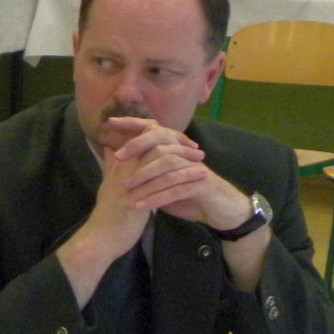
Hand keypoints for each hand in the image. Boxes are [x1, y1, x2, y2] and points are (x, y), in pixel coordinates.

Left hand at [108, 116, 249, 229]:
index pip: (154, 129)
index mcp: (176, 150)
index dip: (134, 123)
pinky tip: (141, 205)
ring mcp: (196, 168)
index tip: (111, 122)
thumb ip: (140, 168)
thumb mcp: (160, 182)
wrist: (222, 211)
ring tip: (125, 188)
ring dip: (145, 177)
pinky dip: (157, 197)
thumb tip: (112, 156)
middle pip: (162, 142)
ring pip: (168, 166)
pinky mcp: (204, 184)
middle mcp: (186, 155)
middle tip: (118, 157)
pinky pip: (178, 189)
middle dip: (138, 146)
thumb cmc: (189, 196)